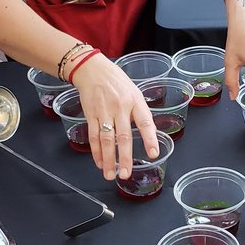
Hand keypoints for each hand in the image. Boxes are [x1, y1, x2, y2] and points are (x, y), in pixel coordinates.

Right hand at [71, 55, 157, 181]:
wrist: (93, 69)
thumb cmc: (117, 82)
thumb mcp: (134, 92)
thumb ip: (140, 113)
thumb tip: (150, 135)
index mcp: (135, 101)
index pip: (145, 122)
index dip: (150, 139)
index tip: (153, 154)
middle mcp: (120, 107)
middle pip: (123, 136)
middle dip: (124, 157)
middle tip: (126, 174)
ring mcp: (104, 111)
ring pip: (106, 140)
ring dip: (108, 159)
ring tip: (110, 174)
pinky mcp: (91, 114)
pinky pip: (93, 136)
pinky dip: (96, 151)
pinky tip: (99, 162)